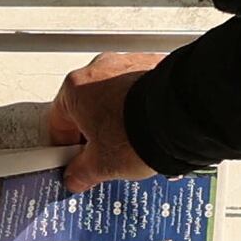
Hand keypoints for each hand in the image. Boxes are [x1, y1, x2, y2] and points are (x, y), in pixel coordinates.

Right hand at [52, 48, 168, 187]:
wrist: (182, 117)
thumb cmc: (139, 131)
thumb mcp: (101, 165)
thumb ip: (81, 173)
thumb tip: (77, 176)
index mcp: (75, 89)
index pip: (58, 122)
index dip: (65, 148)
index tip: (75, 161)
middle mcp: (98, 69)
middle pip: (86, 106)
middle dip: (94, 131)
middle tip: (104, 154)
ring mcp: (127, 63)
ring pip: (114, 95)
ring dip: (118, 116)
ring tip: (133, 141)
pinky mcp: (154, 64)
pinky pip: (139, 88)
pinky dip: (141, 105)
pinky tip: (150, 126)